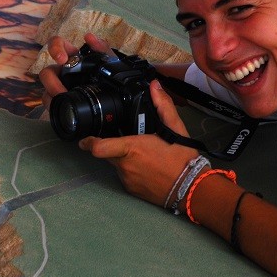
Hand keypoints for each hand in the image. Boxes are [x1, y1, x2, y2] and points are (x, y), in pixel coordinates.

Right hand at [38, 33, 111, 108]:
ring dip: (53, 97)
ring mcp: (60, 88)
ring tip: (65, 102)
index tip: (61, 59)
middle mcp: (63, 72)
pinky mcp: (61, 102)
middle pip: (47, 72)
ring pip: (46, 91)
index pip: (57, 44)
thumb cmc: (110, 78)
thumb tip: (89, 36)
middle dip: (51, 81)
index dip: (55, 48)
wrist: (118, 101)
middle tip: (61, 90)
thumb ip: (102, 48)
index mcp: (73, 58)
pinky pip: (52, 104)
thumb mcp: (111, 63)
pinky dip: (57, 107)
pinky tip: (65, 109)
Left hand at [79, 79, 199, 206]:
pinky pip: (124, 176)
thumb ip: (163, 105)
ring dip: (123, 158)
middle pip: (107, 153)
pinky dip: (131, 170)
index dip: (89, 141)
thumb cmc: (182, 159)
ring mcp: (127, 179)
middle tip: (127, 139)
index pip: (98, 147)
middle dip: (112, 145)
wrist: (190, 189)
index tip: (85, 137)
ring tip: (144, 154)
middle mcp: (125, 165)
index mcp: (131, 148)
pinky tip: (147, 166)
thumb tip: (154, 86)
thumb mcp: (176, 129)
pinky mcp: (131, 190)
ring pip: (116, 164)